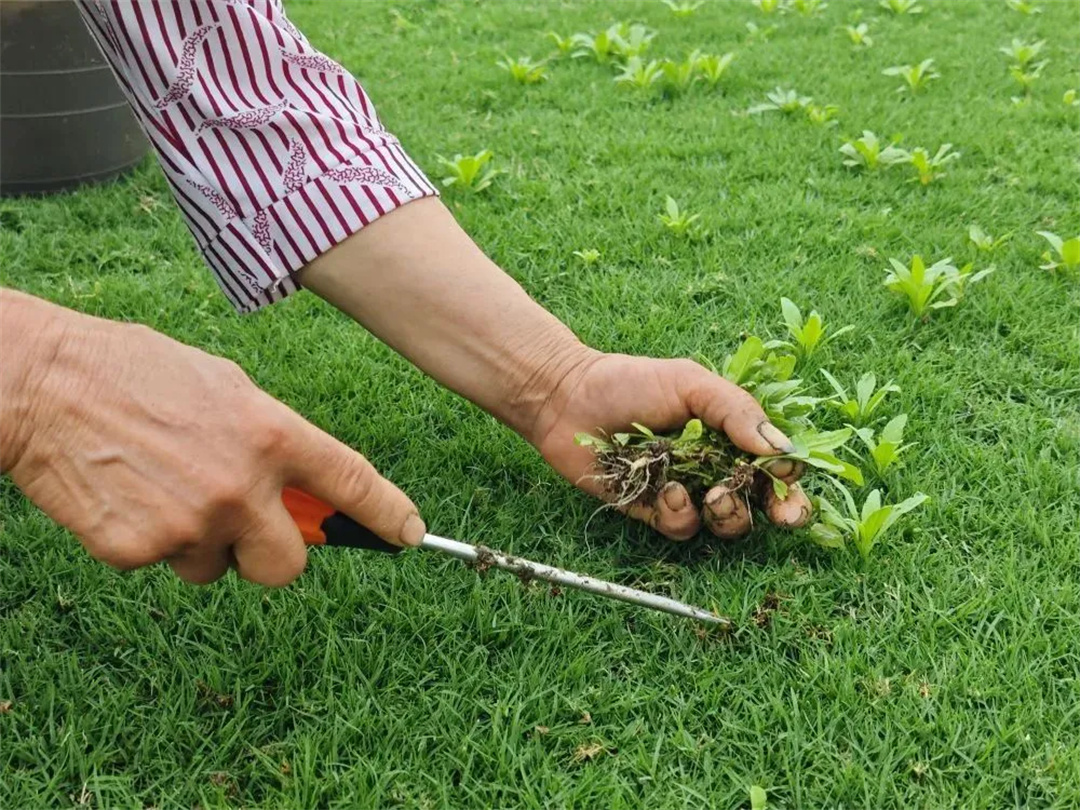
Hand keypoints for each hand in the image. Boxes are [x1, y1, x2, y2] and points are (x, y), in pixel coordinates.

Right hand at [0, 290, 423, 585]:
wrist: (41, 383)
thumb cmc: (135, 373)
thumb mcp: (225, 387)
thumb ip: (272, 440)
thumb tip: (304, 487)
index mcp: (271, 433)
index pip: (352, 482)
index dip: (387, 514)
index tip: (409, 535)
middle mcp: (241, 485)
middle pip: (287, 567)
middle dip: (270, 556)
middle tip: (243, 529)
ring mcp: (190, 522)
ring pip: (216, 568)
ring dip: (200, 544)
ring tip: (161, 487)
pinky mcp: (137, 550)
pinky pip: (163, 564)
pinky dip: (149, 541)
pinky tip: (128, 494)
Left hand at [529, 352, 812, 540]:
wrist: (569, 398)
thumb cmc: (631, 381)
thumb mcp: (691, 383)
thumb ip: (737, 411)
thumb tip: (783, 449)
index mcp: (731, 435)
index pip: (777, 464)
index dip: (792, 478)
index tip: (788, 477)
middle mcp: (715, 467)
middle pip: (764, 503)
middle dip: (781, 511)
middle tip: (781, 513)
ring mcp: (686, 492)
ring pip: (727, 524)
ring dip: (730, 514)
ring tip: (714, 494)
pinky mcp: (654, 512)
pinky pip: (682, 528)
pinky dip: (680, 513)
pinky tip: (666, 491)